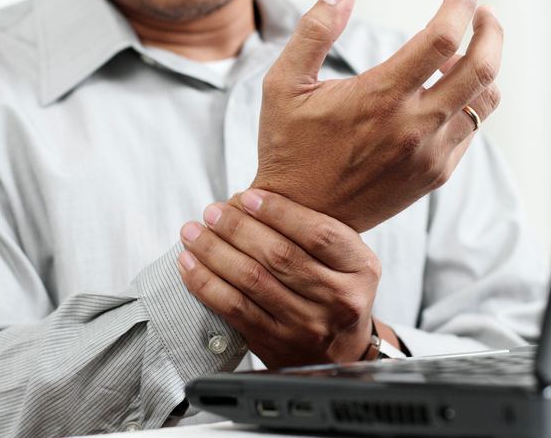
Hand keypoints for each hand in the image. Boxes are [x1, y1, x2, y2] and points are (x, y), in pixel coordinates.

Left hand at [177, 189, 381, 367]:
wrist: (339, 354)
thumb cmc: (335, 292)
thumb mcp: (348, 261)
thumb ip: (316, 232)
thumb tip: (254, 198)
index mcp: (360, 269)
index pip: (319, 234)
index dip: (280, 212)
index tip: (248, 196)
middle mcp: (339, 298)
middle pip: (280, 256)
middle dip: (238, 228)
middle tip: (212, 211)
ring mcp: (307, 325)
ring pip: (252, 280)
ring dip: (214, 252)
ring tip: (193, 233)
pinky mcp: (276, 343)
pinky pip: (234, 309)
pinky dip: (206, 283)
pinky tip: (190, 265)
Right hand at [248, 0, 501, 231]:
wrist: (301, 218)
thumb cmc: (289, 149)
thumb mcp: (284, 84)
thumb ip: (314, 30)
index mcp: (379, 98)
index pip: (442, 38)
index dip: (460, 2)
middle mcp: (413, 128)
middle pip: (482, 67)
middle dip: (491, 30)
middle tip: (483, 13)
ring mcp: (429, 155)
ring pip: (484, 101)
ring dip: (483, 69)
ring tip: (461, 56)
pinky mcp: (434, 175)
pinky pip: (471, 131)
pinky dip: (468, 104)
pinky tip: (444, 95)